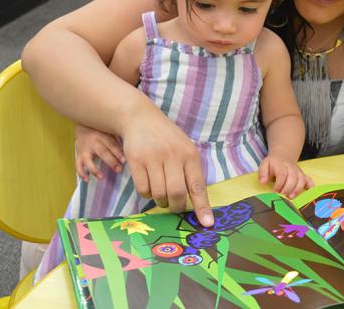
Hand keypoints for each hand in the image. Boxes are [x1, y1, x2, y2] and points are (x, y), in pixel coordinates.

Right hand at [75, 124, 125, 181]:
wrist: (83, 126)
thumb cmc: (101, 131)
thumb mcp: (109, 132)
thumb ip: (117, 140)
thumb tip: (129, 151)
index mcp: (102, 136)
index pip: (111, 145)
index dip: (118, 153)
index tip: (124, 161)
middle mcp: (92, 143)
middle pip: (102, 152)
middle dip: (110, 162)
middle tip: (118, 170)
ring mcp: (84, 150)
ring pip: (87, 160)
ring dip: (94, 169)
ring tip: (101, 177)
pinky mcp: (79, 155)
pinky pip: (78, 165)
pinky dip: (81, 173)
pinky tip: (87, 180)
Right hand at [120, 108, 213, 226]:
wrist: (141, 118)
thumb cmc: (167, 138)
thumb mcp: (185, 148)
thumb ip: (190, 171)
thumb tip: (195, 203)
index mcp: (190, 154)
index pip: (198, 186)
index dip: (202, 207)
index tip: (207, 224)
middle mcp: (173, 156)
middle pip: (177, 194)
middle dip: (176, 207)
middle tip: (175, 207)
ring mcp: (153, 157)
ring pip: (159, 194)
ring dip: (161, 202)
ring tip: (162, 196)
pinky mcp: (136, 160)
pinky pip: (143, 189)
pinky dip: (147, 194)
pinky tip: (149, 186)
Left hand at [258, 156, 313, 198]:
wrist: (283, 156)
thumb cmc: (273, 164)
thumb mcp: (264, 164)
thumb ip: (262, 173)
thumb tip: (263, 181)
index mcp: (281, 165)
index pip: (282, 174)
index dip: (279, 184)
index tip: (275, 192)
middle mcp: (291, 168)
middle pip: (293, 178)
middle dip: (288, 188)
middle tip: (282, 196)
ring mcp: (298, 172)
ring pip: (301, 180)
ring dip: (297, 189)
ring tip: (291, 197)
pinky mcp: (303, 175)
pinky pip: (309, 180)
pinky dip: (311, 187)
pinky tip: (310, 194)